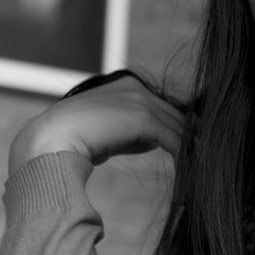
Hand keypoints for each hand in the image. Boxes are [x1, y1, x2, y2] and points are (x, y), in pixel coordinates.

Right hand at [9, 73, 183, 173]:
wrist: (49, 141)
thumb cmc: (74, 142)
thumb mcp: (109, 131)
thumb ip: (133, 131)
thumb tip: (157, 141)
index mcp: (127, 85)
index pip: (163, 106)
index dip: (180, 127)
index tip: (194, 145)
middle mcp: (135, 86)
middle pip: (175, 113)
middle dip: (191, 135)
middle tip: (205, 155)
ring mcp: (138, 98)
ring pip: (177, 124)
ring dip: (191, 146)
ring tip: (200, 165)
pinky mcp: (141, 115)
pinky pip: (172, 136)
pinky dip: (182, 153)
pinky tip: (188, 168)